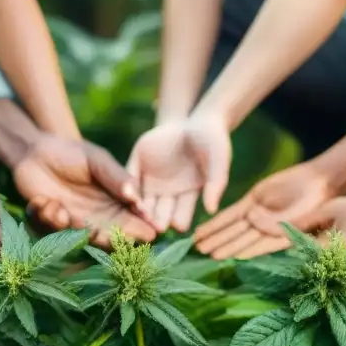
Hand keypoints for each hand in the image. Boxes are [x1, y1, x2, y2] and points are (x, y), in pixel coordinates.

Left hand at [14, 135, 155, 246]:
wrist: (36, 151)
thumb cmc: (73, 153)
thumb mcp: (98, 160)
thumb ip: (116, 177)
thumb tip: (135, 198)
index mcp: (115, 204)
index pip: (134, 223)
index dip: (140, 231)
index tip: (144, 233)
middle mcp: (97, 220)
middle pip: (109, 240)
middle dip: (105, 240)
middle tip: (97, 231)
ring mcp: (74, 225)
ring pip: (78, 240)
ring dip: (68, 227)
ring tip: (59, 208)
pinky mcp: (51, 225)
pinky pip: (51, 231)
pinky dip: (47, 217)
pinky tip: (43, 200)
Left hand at [126, 115, 230, 232]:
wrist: (194, 119)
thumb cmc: (212, 142)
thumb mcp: (218, 160)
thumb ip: (216, 183)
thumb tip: (211, 210)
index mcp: (187, 197)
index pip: (182, 213)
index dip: (180, 220)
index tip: (178, 225)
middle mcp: (167, 194)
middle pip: (160, 211)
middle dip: (158, 219)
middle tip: (157, 227)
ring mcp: (150, 181)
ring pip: (142, 199)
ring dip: (140, 207)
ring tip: (142, 213)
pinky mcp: (137, 166)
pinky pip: (130, 179)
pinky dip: (128, 186)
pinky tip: (128, 192)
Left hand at [194, 162, 332, 258]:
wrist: (319, 181)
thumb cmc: (316, 202)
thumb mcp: (299, 215)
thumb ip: (276, 220)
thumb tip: (253, 219)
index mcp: (277, 240)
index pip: (254, 247)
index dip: (236, 252)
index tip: (220, 258)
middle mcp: (263, 231)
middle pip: (238, 239)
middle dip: (219, 245)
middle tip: (200, 254)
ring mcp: (256, 216)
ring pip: (231, 228)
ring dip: (214, 236)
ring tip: (197, 245)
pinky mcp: (252, 202)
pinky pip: (231, 213)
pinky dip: (218, 221)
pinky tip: (203, 229)